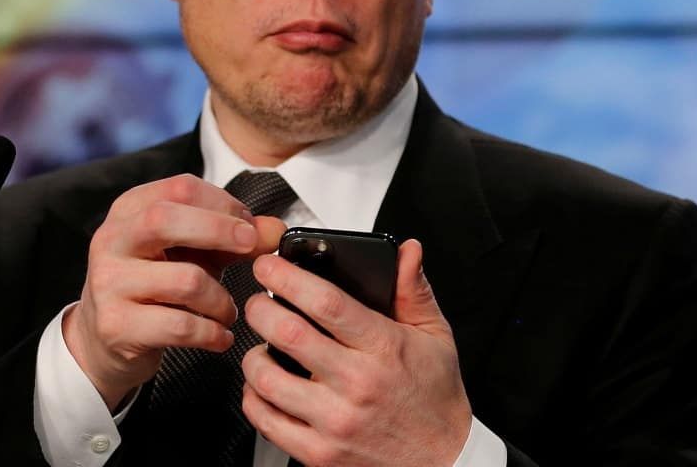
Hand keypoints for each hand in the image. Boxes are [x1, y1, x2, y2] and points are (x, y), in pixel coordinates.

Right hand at [63, 174, 284, 408]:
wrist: (105, 340)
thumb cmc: (157, 286)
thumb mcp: (193, 253)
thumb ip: (233, 237)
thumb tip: (276, 230)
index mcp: (130, 209)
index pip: (181, 187)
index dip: (224, 203)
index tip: (250, 226)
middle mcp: (112, 239)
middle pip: (166, 219)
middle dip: (220, 231)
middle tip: (252, 249)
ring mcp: (108, 283)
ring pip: (185, 280)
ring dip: (222, 300)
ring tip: (227, 311)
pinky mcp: (115, 325)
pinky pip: (181, 326)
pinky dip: (212, 333)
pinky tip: (219, 337)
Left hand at [241, 239, 471, 465]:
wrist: (444, 460)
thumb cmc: (434, 397)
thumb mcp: (435, 336)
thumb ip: (414, 290)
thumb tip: (408, 251)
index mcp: (383, 348)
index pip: (326, 303)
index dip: (288, 277)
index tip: (269, 265)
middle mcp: (356, 384)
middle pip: (287, 334)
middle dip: (260, 308)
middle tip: (258, 302)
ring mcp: (335, 421)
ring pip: (267, 378)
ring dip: (252, 354)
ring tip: (260, 344)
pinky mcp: (319, 453)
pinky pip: (266, 421)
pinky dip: (253, 397)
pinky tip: (263, 385)